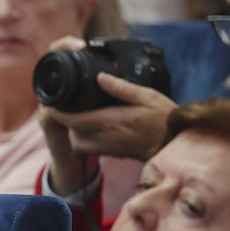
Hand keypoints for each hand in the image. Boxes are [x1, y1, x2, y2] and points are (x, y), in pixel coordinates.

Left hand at [37, 38, 173, 192]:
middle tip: (66, 105)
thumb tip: (100, 77)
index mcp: (110, 122)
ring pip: (78, 143)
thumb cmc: (165, 118)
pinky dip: (85, 138)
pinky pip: (90, 148)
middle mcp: (105, 138)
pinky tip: (93, 124)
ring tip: (79, 114)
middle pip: (70, 132)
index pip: (72, 119)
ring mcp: (108, 148)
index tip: (53, 102)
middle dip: (65, 120)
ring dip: (74, 130)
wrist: (176, 143)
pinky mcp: (113, 153)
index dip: (58, 112)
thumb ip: (121, 88)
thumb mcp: (146, 96)